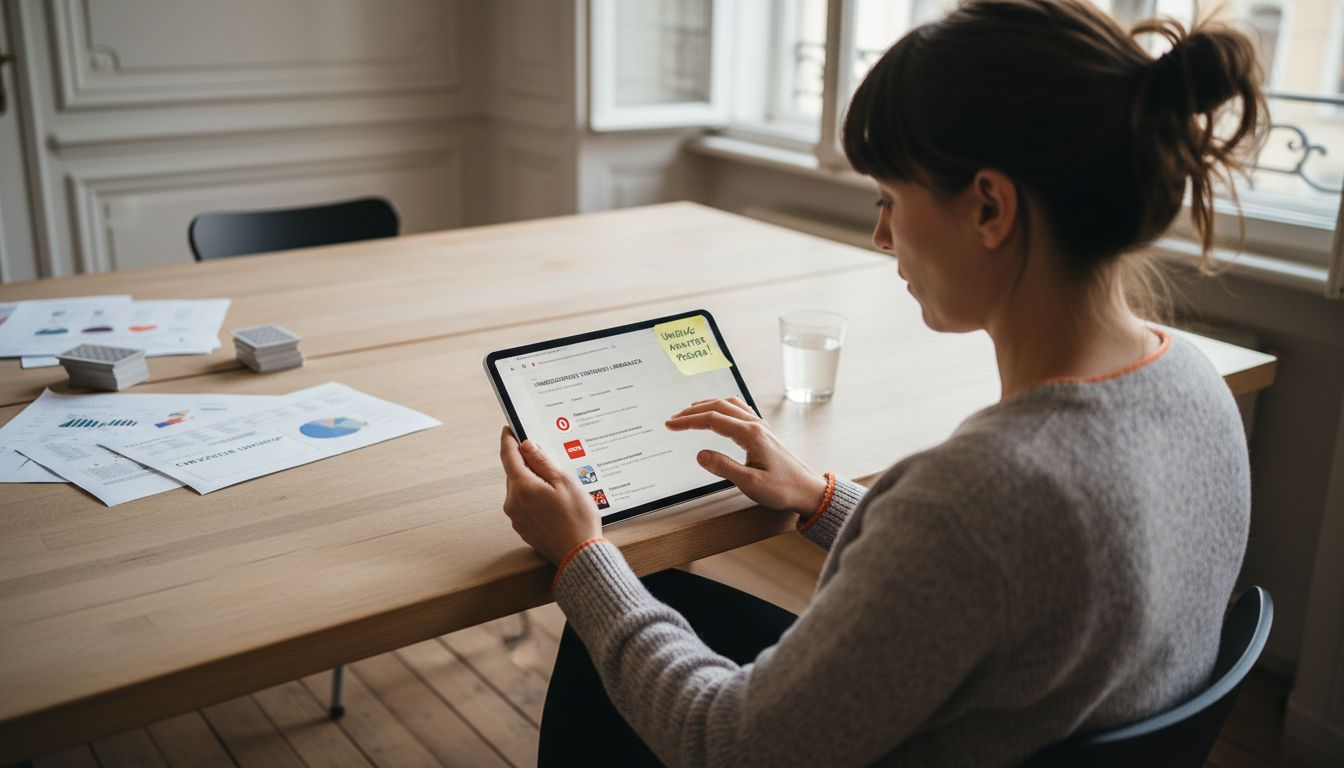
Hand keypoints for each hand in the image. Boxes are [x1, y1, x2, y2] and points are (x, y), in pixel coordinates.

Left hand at [499, 427, 602, 564]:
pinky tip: (554, 502)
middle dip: (527, 463)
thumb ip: (542, 461)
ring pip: (520, 489)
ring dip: (532, 482)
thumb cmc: (577, 518)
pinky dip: (535, 498)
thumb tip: (526, 446)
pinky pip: (524, 505)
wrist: (579, 556)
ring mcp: (516, 517)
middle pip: (515, 473)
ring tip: (557, 485)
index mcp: (521, 487)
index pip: (509, 456)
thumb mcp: (564, 482)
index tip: (509, 429)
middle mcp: (513, 502)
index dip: (509, 440)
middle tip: (546, 457)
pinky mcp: (523, 528)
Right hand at [665, 397, 827, 517]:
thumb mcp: (750, 483)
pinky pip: (740, 410)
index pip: (712, 420)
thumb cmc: (783, 489)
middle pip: (719, 407)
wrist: (808, 490)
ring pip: (730, 405)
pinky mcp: (763, 433)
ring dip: (707, 405)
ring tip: (690, 411)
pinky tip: (719, 412)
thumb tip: (700, 454)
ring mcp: (760, 427)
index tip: (670, 425)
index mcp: (750, 434)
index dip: (688, 421)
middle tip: (673, 419)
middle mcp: (755, 425)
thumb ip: (723, 467)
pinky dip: (722, 407)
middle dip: (693, 411)